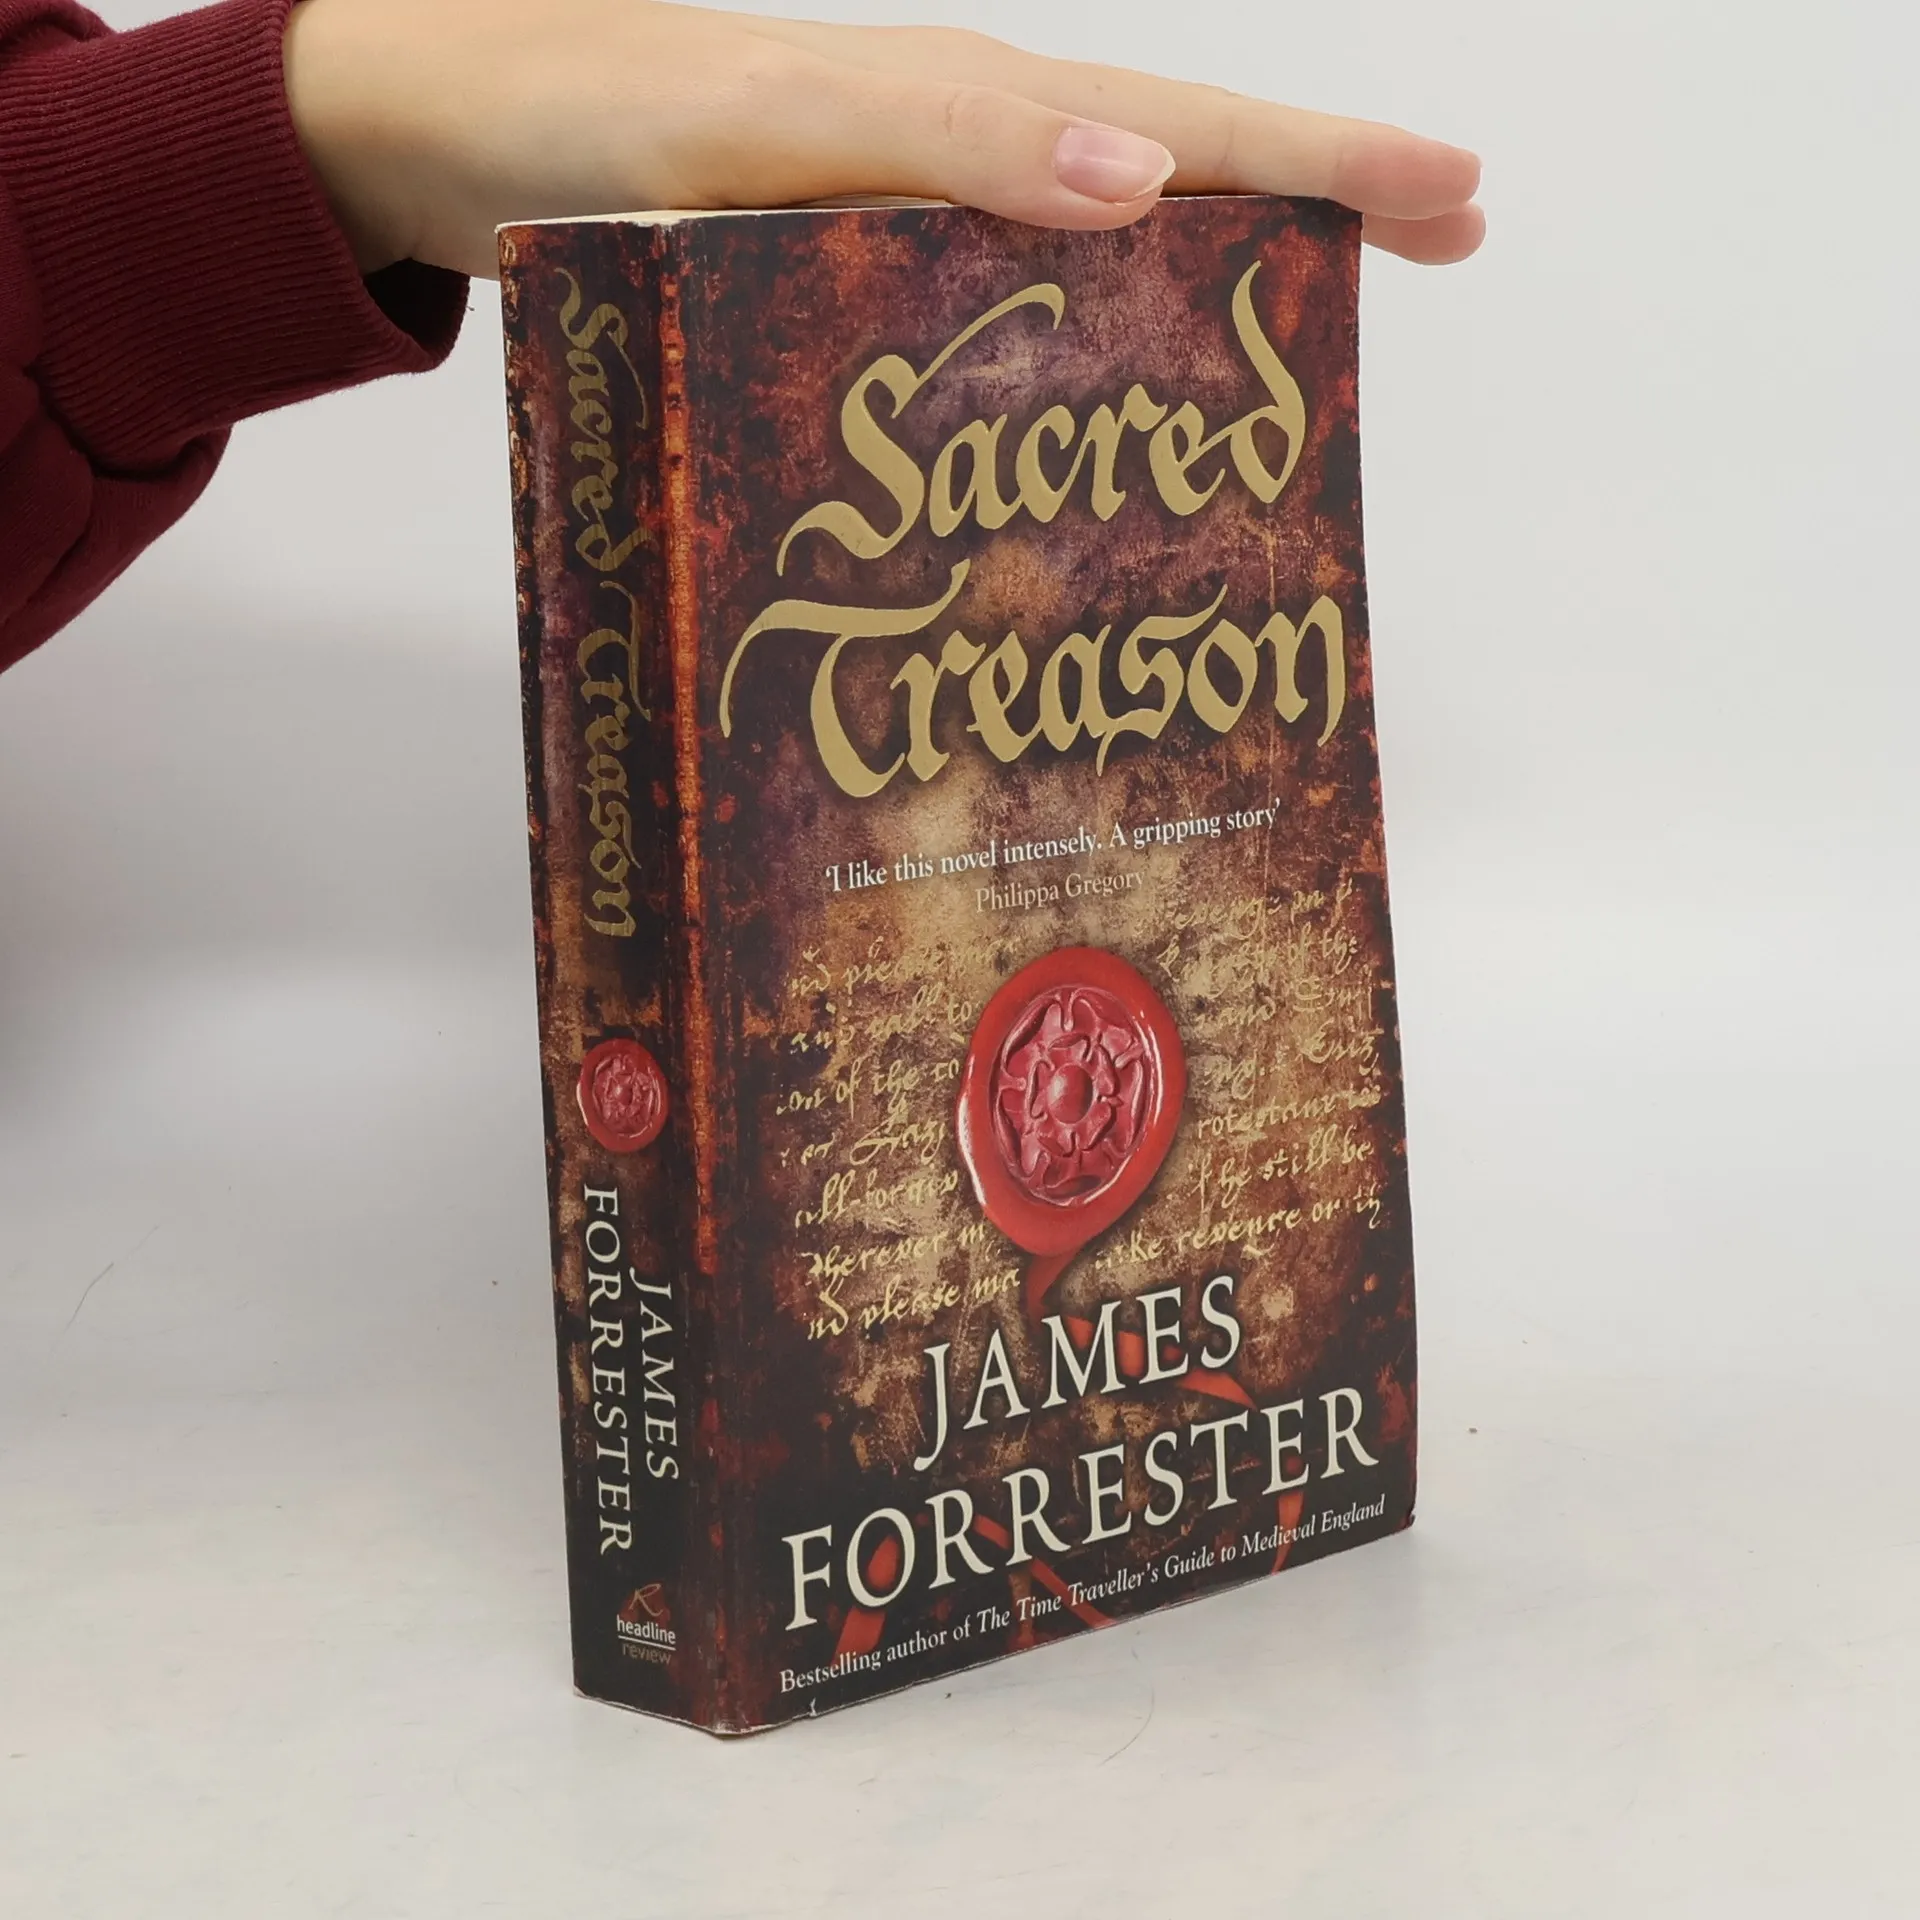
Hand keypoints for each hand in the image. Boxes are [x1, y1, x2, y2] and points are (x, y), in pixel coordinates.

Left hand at [284, 0, 1482, 280]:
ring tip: (1294, 380)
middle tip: (1437, 260)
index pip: (1189, 129)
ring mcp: (911, 235)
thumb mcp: (775, 119)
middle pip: (1173, 185)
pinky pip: (997, 329)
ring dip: (1205, 304)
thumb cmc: (596, 115)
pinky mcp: (852, 291)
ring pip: (1098, 263)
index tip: (1458, 201)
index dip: (1326, 162)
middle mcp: (959, 170)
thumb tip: (1141, 187)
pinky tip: (1088, 441)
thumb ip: (948, 141)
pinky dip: (1070, 371)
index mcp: (967, 112)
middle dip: (1309, 218)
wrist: (458, 139)